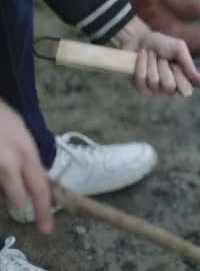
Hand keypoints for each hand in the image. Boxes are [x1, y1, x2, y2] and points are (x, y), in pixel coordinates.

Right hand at [0, 101, 52, 233]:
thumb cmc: (0, 118)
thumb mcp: (22, 135)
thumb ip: (30, 160)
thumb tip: (37, 185)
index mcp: (26, 152)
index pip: (40, 187)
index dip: (44, 210)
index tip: (47, 229)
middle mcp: (8, 162)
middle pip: (18, 198)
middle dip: (16, 194)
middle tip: (10, 176)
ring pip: (0, 195)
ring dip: (0, 188)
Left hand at [110, 16, 199, 96]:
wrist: (140, 38)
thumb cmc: (161, 44)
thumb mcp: (178, 48)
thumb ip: (188, 64)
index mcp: (181, 81)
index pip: (185, 91)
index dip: (179, 77)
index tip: (175, 65)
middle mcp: (169, 89)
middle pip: (169, 86)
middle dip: (163, 67)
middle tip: (161, 57)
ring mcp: (154, 90)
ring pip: (154, 81)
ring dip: (151, 63)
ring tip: (151, 55)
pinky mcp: (140, 88)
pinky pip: (141, 78)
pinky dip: (141, 63)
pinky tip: (142, 56)